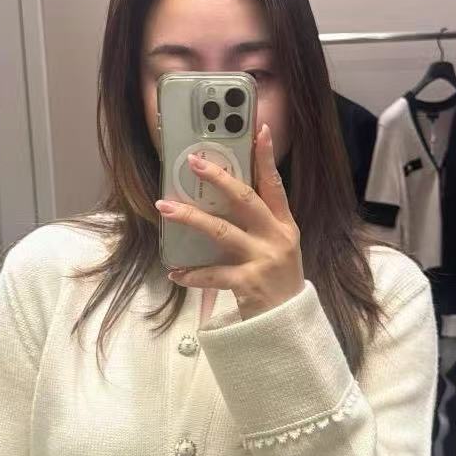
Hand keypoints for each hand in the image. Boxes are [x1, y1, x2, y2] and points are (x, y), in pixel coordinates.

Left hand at [154, 123, 304, 320]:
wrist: (289, 325)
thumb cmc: (278, 282)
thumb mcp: (278, 248)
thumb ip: (259, 225)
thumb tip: (226, 199)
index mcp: (284, 226)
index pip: (275, 185)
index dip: (267, 157)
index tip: (260, 130)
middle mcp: (276, 238)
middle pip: (245, 199)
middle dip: (218, 178)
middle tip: (194, 162)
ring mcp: (263, 260)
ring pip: (221, 231)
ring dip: (191, 218)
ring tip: (165, 207)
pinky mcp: (249, 283)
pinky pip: (213, 274)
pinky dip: (192, 274)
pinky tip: (176, 273)